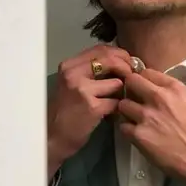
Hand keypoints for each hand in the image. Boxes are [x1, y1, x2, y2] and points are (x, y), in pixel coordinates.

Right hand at [47, 45, 133, 182]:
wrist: (52, 137)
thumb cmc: (65, 110)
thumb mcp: (72, 83)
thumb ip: (91, 70)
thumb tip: (121, 60)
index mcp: (69, 65)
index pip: (101, 49)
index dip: (120, 54)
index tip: (128, 63)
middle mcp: (73, 74)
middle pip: (111, 60)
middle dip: (127, 68)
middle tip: (133, 78)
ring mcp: (82, 90)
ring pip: (117, 82)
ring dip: (122, 92)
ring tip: (117, 100)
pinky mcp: (92, 107)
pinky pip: (117, 102)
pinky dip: (119, 108)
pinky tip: (113, 113)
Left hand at [117, 68, 185, 185]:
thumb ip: (168, 91)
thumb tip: (148, 85)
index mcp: (174, 88)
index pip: (146, 72)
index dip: (141, 80)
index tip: (141, 88)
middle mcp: (159, 97)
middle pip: (130, 82)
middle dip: (129, 90)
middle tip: (133, 101)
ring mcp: (147, 115)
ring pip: (122, 104)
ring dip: (126, 112)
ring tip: (135, 120)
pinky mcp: (139, 134)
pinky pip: (122, 125)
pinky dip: (127, 130)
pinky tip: (137, 135)